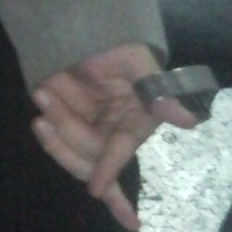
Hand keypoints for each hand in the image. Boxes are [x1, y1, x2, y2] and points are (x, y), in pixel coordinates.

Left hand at [31, 40, 201, 231]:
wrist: (102, 41)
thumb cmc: (129, 56)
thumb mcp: (144, 66)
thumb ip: (161, 94)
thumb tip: (189, 121)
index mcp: (133, 127)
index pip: (120, 151)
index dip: (109, 170)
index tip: (96, 191)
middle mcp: (109, 135)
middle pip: (88, 156)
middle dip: (67, 133)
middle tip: (45, 97)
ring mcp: (86, 130)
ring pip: (68, 148)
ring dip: (54, 127)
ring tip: (42, 93)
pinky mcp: (66, 122)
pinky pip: (54, 136)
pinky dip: (48, 131)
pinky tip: (41, 106)